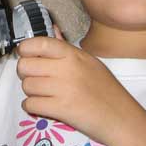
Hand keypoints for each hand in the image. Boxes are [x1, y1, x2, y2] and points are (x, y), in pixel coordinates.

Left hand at [16, 29, 143, 144]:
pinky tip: (43, 106)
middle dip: (26, 73)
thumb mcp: (89, 62)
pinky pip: (30, 105)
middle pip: (25, 65)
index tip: (26, 55)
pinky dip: (32, 107)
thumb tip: (52, 28)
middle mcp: (67, 68)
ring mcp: (63, 89)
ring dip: (30, 92)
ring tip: (43, 94)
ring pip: (26, 86)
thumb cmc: (105, 89)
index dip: (25, 49)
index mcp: (73, 54)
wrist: (121, 117)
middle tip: (35, 78)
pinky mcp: (60, 109)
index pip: (39, 43)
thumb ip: (66, 47)